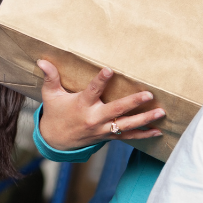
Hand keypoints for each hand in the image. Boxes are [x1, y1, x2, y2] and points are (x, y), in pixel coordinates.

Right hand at [36, 60, 164, 150]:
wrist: (57, 140)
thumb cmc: (56, 113)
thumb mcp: (51, 96)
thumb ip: (51, 78)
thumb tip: (42, 61)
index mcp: (82, 105)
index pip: (92, 91)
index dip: (100, 80)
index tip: (109, 70)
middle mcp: (94, 118)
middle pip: (116, 110)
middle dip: (133, 102)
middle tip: (148, 94)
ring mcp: (103, 129)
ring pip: (127, 125)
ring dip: (145, 119)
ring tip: (161, 112)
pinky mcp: (109, 136)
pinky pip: (129, 137)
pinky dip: (144, 135)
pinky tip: (158, 131)